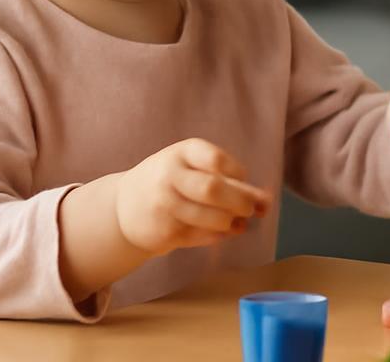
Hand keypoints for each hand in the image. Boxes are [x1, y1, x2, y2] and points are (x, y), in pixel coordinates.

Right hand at [113, 138, 270, 255]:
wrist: (123, 207)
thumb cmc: (171, 181)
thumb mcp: (191, 168)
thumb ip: (228, 179)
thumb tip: (267, 200)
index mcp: (182, 153)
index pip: (217, 160)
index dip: (237, 173)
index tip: (242, 180)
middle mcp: (170, 176)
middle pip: (213, 189)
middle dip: (240, 201)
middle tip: (251, 209)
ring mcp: (164, 205)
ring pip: (209, 217)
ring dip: (232, 223)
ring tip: (239, 223)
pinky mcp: (163, 231)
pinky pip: (199, 236)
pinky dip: (218, 236)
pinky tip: (223, 233)